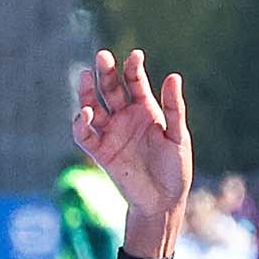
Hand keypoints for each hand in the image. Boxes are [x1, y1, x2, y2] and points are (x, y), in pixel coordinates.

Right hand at [73, 49, 192, 249]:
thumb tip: (173, 76)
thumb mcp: (178, 136)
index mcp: (145, 109)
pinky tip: (85, 113)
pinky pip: (84, 135)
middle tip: (102, 57)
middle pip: (110, 89)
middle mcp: (125, 117)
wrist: (163, 202)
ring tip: (84, 76)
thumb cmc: (175, 169)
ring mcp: (111, 133)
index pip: (134, 82)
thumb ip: (174, 108)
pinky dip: (80, 124)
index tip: (135, 56)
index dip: (133, 69)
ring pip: (93, 107)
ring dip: (86, 92)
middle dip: (106, 73)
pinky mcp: (100, 152)